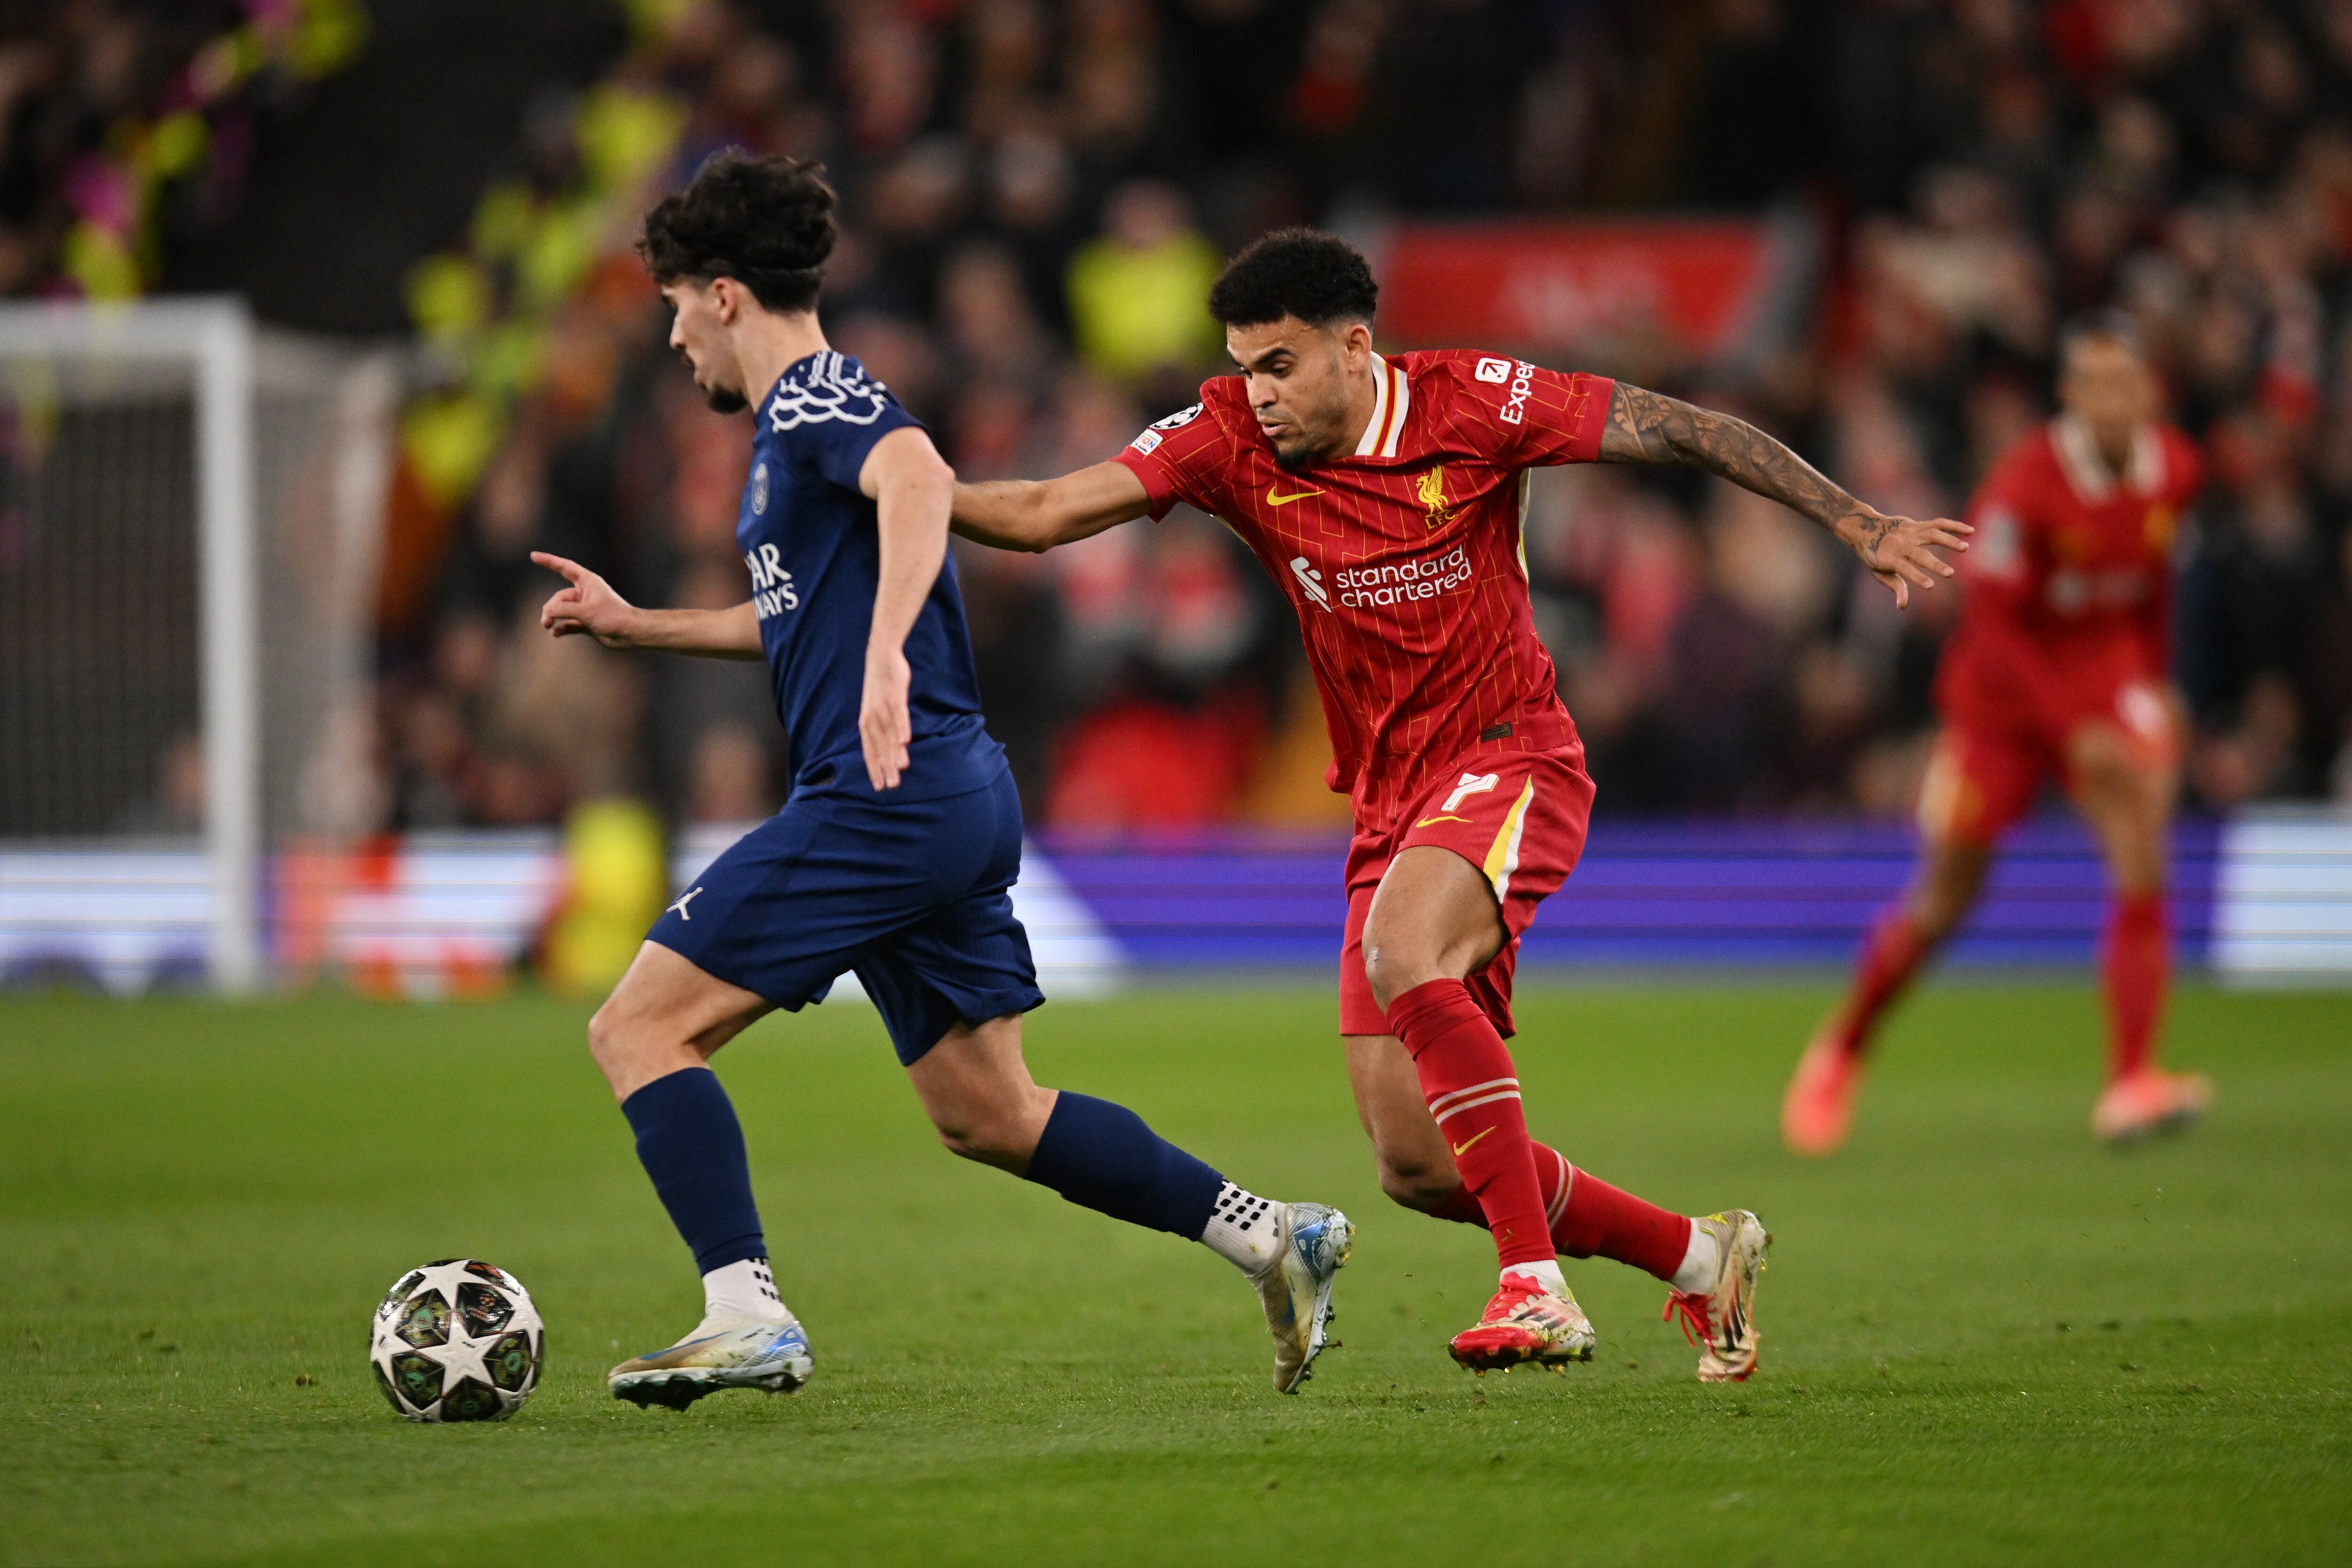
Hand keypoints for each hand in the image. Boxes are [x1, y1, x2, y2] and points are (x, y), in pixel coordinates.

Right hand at [533, 551, 639, 647]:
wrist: (630, 634)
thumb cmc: (613, 617)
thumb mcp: (586, 611)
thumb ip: (564, 610)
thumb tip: (546, 612)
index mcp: (588, 582)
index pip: (564, 567)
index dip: (549, 561)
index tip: (533, 556)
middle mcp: (585, 593)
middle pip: (560, 597)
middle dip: (551, 608)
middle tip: (546, 620)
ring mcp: (585, 609)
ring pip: (562, 611)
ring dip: (553, 618)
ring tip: (547, 625)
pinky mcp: (586, 623)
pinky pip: (568, 623)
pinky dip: (561, 627)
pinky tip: (555, 633)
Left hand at [859, 643, 911, 789]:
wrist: (881, 656)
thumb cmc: (881, 686)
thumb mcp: (877, 709)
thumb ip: (883, 727)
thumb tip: (891, 746)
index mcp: (866, 723)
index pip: (869, 751)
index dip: (874, 768)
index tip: (879, 787)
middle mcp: (872, 718)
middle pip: (880, 746)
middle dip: (886, 767)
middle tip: (892, 786)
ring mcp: (883, 707)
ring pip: (889, 734)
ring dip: (895, 752)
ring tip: (902, 769)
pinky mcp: (895, 697)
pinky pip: (899, 715)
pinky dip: (902, 728)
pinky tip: (906, 741)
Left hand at [1835, 506, 1971, 609]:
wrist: (1865, 528)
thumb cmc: (1875, 556)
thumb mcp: (1880, 573)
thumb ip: (1895, 587)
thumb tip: (1902, 606)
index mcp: (1888, 557)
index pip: (1904, 569)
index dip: (1916, 577)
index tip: (1931, 586)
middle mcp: (1899, 543)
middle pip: (1919, 554)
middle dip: (1935, 564)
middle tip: (1950, 574)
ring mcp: (1909, 532)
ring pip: (1932, 535)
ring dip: (1949, 540)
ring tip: (1965, 548)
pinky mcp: (1918, 524)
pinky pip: (1938, 524)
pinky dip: (1954, 526)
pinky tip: (1970, 531)